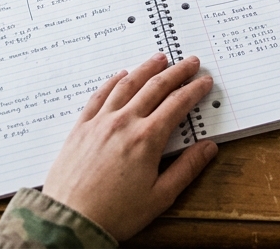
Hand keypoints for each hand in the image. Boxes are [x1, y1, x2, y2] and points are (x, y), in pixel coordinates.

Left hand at [43, 54, 217, 240]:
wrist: (70, 220)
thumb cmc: (115, 214)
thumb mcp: (160, 197)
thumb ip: (186, 169)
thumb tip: (208, 148)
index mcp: (147, 139)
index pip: (177, 104)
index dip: (194, 90)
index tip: (204, 81)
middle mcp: (124, 123)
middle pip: (155, 87)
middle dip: (176, 72)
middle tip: (189, 61)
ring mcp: (100, 122)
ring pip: (127, 85)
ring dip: (146, 69)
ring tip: (159, 59)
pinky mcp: (81, 127)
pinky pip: (99, 95)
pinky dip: (113, 81)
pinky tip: (121, 76)